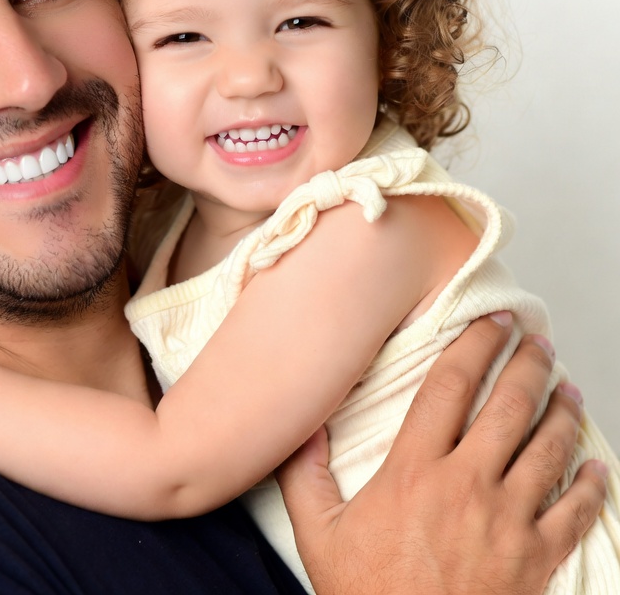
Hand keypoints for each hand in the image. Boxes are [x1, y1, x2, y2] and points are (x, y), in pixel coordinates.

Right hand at [277, 313, 607, 594]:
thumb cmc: (368, 594)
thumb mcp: (318, 533)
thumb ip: (304, 474)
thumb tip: (300, 425)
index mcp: (414, 470)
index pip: (450, 386)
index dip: (474, 345)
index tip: (492, 322)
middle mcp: (466, 485)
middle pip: (507, 406)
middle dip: (527, 365)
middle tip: (537, 341)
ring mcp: (507, 522)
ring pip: (547, 448)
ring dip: (562, 411)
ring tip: (567, 387)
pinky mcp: (537, 559)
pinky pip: (576, 512)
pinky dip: (592, 484)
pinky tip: (597, 465)